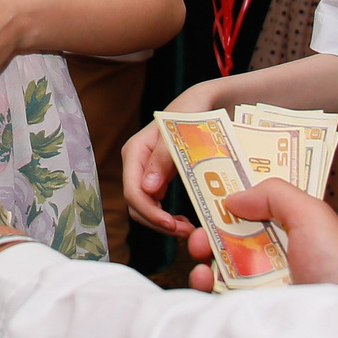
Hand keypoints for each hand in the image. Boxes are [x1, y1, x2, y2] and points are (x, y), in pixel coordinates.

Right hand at [123, 75, 243, 237]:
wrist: (204, 105)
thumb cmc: (194, 112)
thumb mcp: (181, 129)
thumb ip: (164, 156)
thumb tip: (147, 188)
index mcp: (136, 150)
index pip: (133, 191)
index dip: (150, 213)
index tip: (173, 225)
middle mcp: (136, 164)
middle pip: (136, 204)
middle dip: (158, 223)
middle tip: (187, 232)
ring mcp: (146, 172)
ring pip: (144, 208)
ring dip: (163, 224)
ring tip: (188, 229)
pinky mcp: (158, 179)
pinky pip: (155, 205)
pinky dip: (168, 217)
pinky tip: (185, 220)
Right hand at [180, 179, 337, 291]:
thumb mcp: (314, 217)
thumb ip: (277, 195)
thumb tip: (236, 196)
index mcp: (303, 237)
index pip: (265, 213)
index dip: (240, 204)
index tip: (215, 196)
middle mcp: (284, 262)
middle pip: (239, 237)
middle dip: (215, 227)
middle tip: (204, 227)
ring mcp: (267, 289)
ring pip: (225, 266)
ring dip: (207, 254)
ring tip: (201, 252)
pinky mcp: (251, 313)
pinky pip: (220, 295)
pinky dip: (204, 283)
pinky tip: (204, 277)